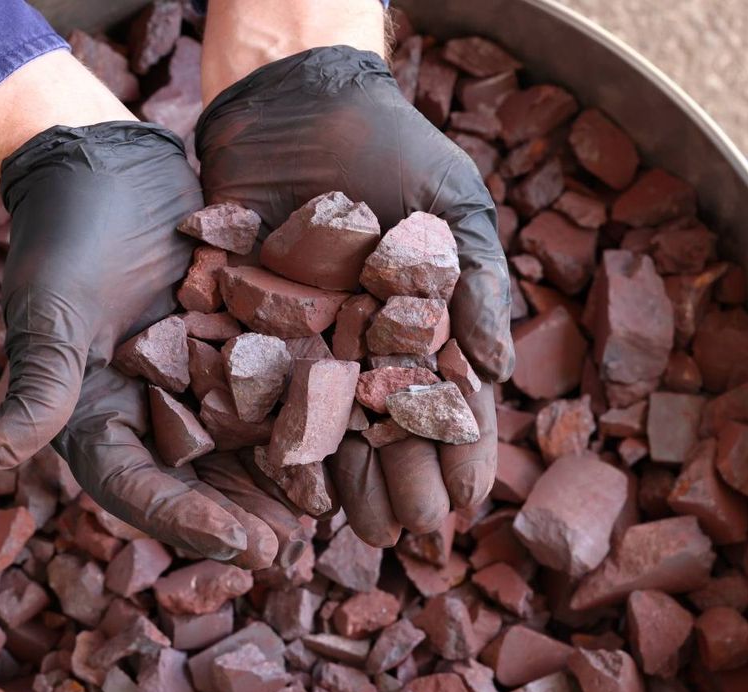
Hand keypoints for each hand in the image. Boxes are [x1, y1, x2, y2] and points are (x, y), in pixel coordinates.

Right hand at [0, 55, 276, 565]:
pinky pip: (273, 390)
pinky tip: (343, 437)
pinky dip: (302, 416)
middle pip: (195, 482)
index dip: (184, 519)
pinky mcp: (237, 343)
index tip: (239, 544)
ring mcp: (196, 380)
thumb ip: (40, 382)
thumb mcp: (52, 306)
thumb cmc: (65, 230)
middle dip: (240, 518)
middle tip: (289, 551)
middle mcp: (148, 411)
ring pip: (239, 446)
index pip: (135, 485)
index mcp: (93, 415)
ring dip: (276, 482)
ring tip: (323, 515)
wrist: (109, 163)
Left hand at [197, 21, 512, 544]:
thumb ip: (475, 282)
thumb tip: (499, 370)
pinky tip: (291, 477)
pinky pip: (264, 391)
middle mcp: (365, 345)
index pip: (448, 401)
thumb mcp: (451, 203)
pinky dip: (277, 433)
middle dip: (406, 480)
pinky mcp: (248, 329)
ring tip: (361, 527)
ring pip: (331, 425)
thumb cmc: (393, 147)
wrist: (297, 103)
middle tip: (411, 532)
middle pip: (390, 427)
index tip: (469, 500)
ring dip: (348, 477)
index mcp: (419, 325)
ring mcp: (308, 342)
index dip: (462, 452)